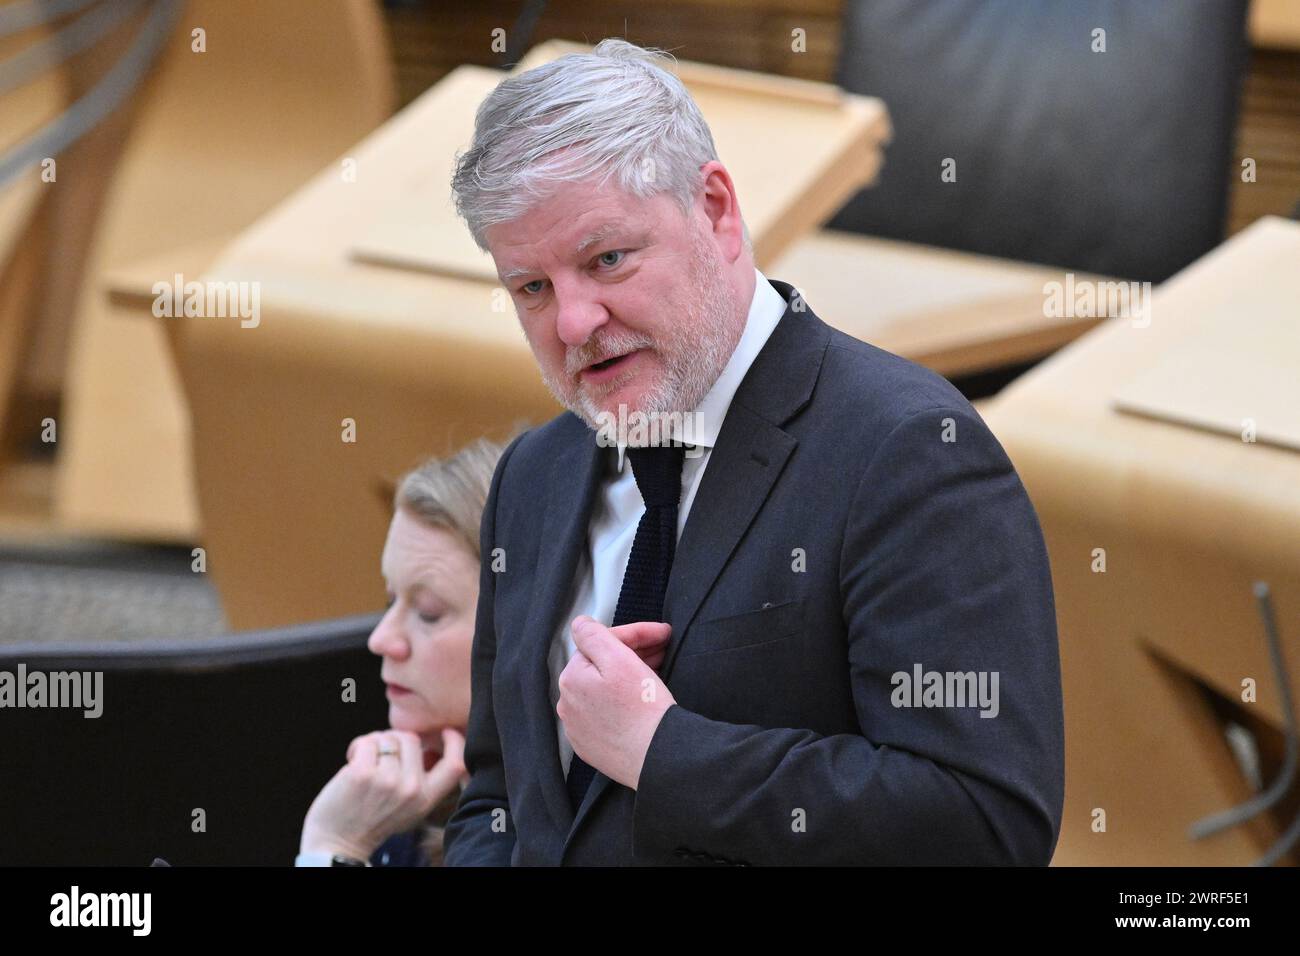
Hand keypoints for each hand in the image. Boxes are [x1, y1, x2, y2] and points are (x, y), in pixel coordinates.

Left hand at [300, 727, 465, 859]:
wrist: (338, 843)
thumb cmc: (372, 820)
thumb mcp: (410, 808)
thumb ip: (423, 780)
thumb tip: (428, 745)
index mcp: (426, 798)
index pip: (456, 763)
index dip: (455, 742)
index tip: (445, 733)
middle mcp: (411, 789)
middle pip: (411, 739)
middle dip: (393, 739)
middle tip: (381, 755)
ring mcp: (387, 780)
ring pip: (387, 737)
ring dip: (373, 744)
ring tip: (366, 762)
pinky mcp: (362, 773)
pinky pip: (367, 742)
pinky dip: (358, 747)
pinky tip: (352, 760)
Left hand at [557, 616, 674, 789]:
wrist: (657, 757)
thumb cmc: (643, 708)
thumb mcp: (620, 660)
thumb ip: (594, 635)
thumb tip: (579, 624)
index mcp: (571, 678)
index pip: (602, 643)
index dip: (635, 634)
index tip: (662, 632)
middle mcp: (567, 704)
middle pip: (601, 666)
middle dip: (633, 652)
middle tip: (663, 648)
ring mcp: (578, 728)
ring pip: (604, 689)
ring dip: (627, 675)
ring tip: (657, 669)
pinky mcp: (592, 746)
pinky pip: (605, 713)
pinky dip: (622, 701)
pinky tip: (641, 697)